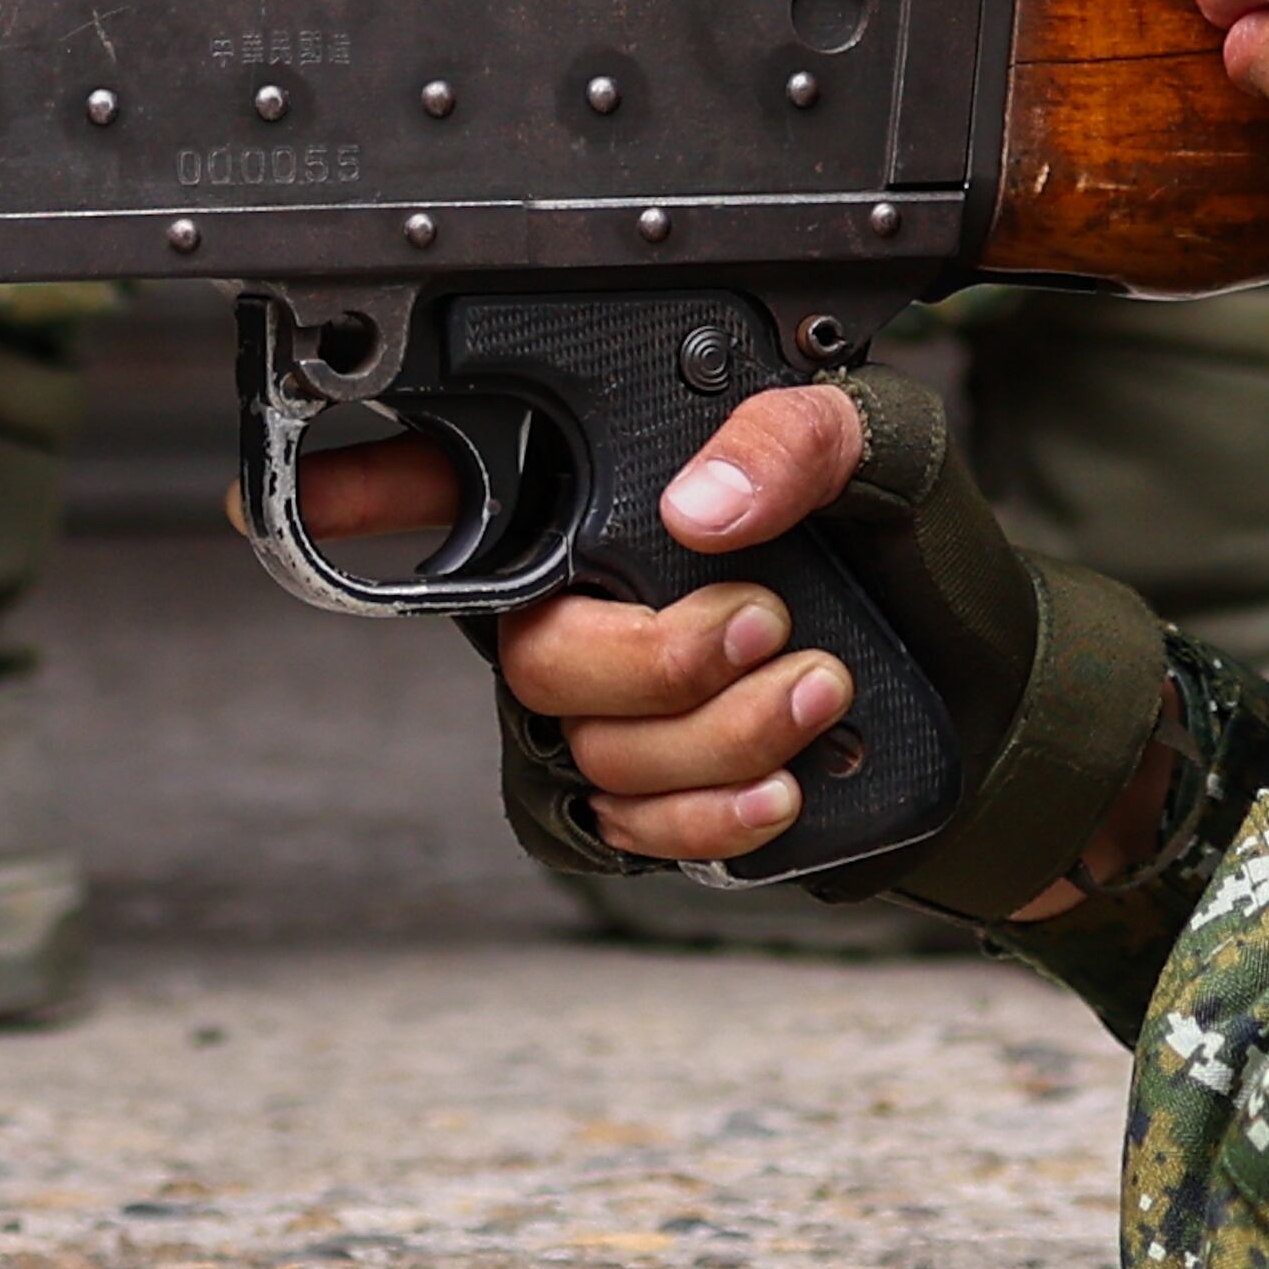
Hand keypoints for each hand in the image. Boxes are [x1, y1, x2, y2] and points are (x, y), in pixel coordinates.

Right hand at [302, 373, 1185, 916]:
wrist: (1002, 699)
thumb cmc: (922, 556)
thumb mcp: (890, 450)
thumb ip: (801, 435)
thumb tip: (697, 508)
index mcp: (618, 500)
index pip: (455, 485)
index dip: (357, 489)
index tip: (265, 491)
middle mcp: (591, 606)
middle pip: (534, 650)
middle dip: (649, 654)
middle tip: (766, 623)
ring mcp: (613, 717)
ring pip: (592, 748)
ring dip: (713, 733)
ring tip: (822, 688)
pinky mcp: (656, 808)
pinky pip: (624, 833)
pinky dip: (703, 816)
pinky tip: (780, 789)